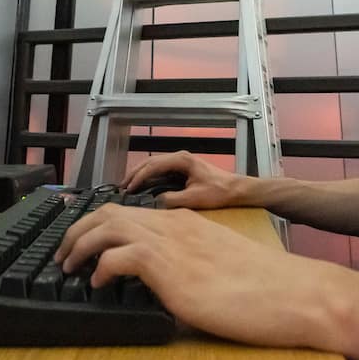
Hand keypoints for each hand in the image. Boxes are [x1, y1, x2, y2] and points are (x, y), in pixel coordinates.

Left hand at [53, 204, 347, 349]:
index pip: (128, 210)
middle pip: (108, 212)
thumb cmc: (266, 288)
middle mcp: (174, 225)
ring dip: (80, 245)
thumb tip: (168, 281)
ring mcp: (172, 243)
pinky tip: (99, 284)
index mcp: (185, 222)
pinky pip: (119, 256)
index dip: (97, 221)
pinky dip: (101, 267)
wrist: (294, 294)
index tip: (79, 237)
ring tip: (69, 267)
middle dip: (77, 231)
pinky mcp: (171, 267)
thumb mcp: (219, 266)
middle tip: (64, 255)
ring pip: (107, 226)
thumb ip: (190, 263)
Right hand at [123, 150, 254, 209]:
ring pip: (155, 164)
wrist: (237, 189)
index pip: (153, 166)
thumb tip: (155, 202)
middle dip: (134, 173)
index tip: (128, 190)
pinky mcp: (184, 168)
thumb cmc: (219, 192)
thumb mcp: (194, 199)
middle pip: (150, 162)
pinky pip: (161, 169)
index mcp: (181, 160)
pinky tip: (144, 185)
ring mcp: (182, 161)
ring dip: (141, 174)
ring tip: (128, 186)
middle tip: (121, 187)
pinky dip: (149, 176)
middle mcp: (179, 157)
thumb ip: (172, 199)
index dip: (138, 178)